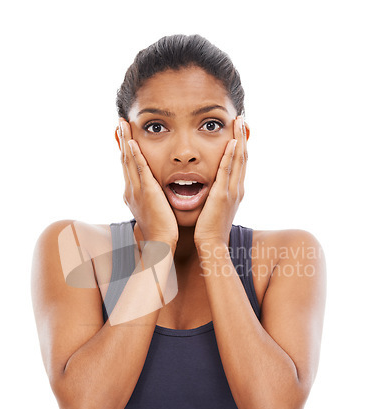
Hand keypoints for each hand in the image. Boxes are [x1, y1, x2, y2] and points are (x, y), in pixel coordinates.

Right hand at [117, 118, 178, 247]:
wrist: (159, 243)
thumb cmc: (160, 230)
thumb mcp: (152, 210)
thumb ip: (151, 198)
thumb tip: (153, 193)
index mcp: (132, 193)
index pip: (127, 166)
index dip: (125, 149)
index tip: (124, 135)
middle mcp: (130, 189)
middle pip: (124, 159)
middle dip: (122, 139)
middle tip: (120, 122)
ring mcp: (137, 190)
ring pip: (129, 160)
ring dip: (126, 140)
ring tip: (123, 124)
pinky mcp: (147, 192)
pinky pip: (140, 169)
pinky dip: (135, 155)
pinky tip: (133, 142)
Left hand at [194, 115, 247, 247]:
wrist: (211, 245)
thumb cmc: (210, 229)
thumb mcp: (215, 208)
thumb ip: (216, 195)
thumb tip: (212, 187)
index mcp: (235, 191)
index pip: (240, 163)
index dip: (241, 145)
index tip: (239, 129)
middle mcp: (237, 189)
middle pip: (243, 157)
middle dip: (243, 136)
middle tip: (242, 118)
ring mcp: (231, 192)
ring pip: (238, 160)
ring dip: (239, 139)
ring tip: (239, 122)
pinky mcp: (222, 196)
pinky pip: (227, 172)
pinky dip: (230, 156)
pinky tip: (231, 142)